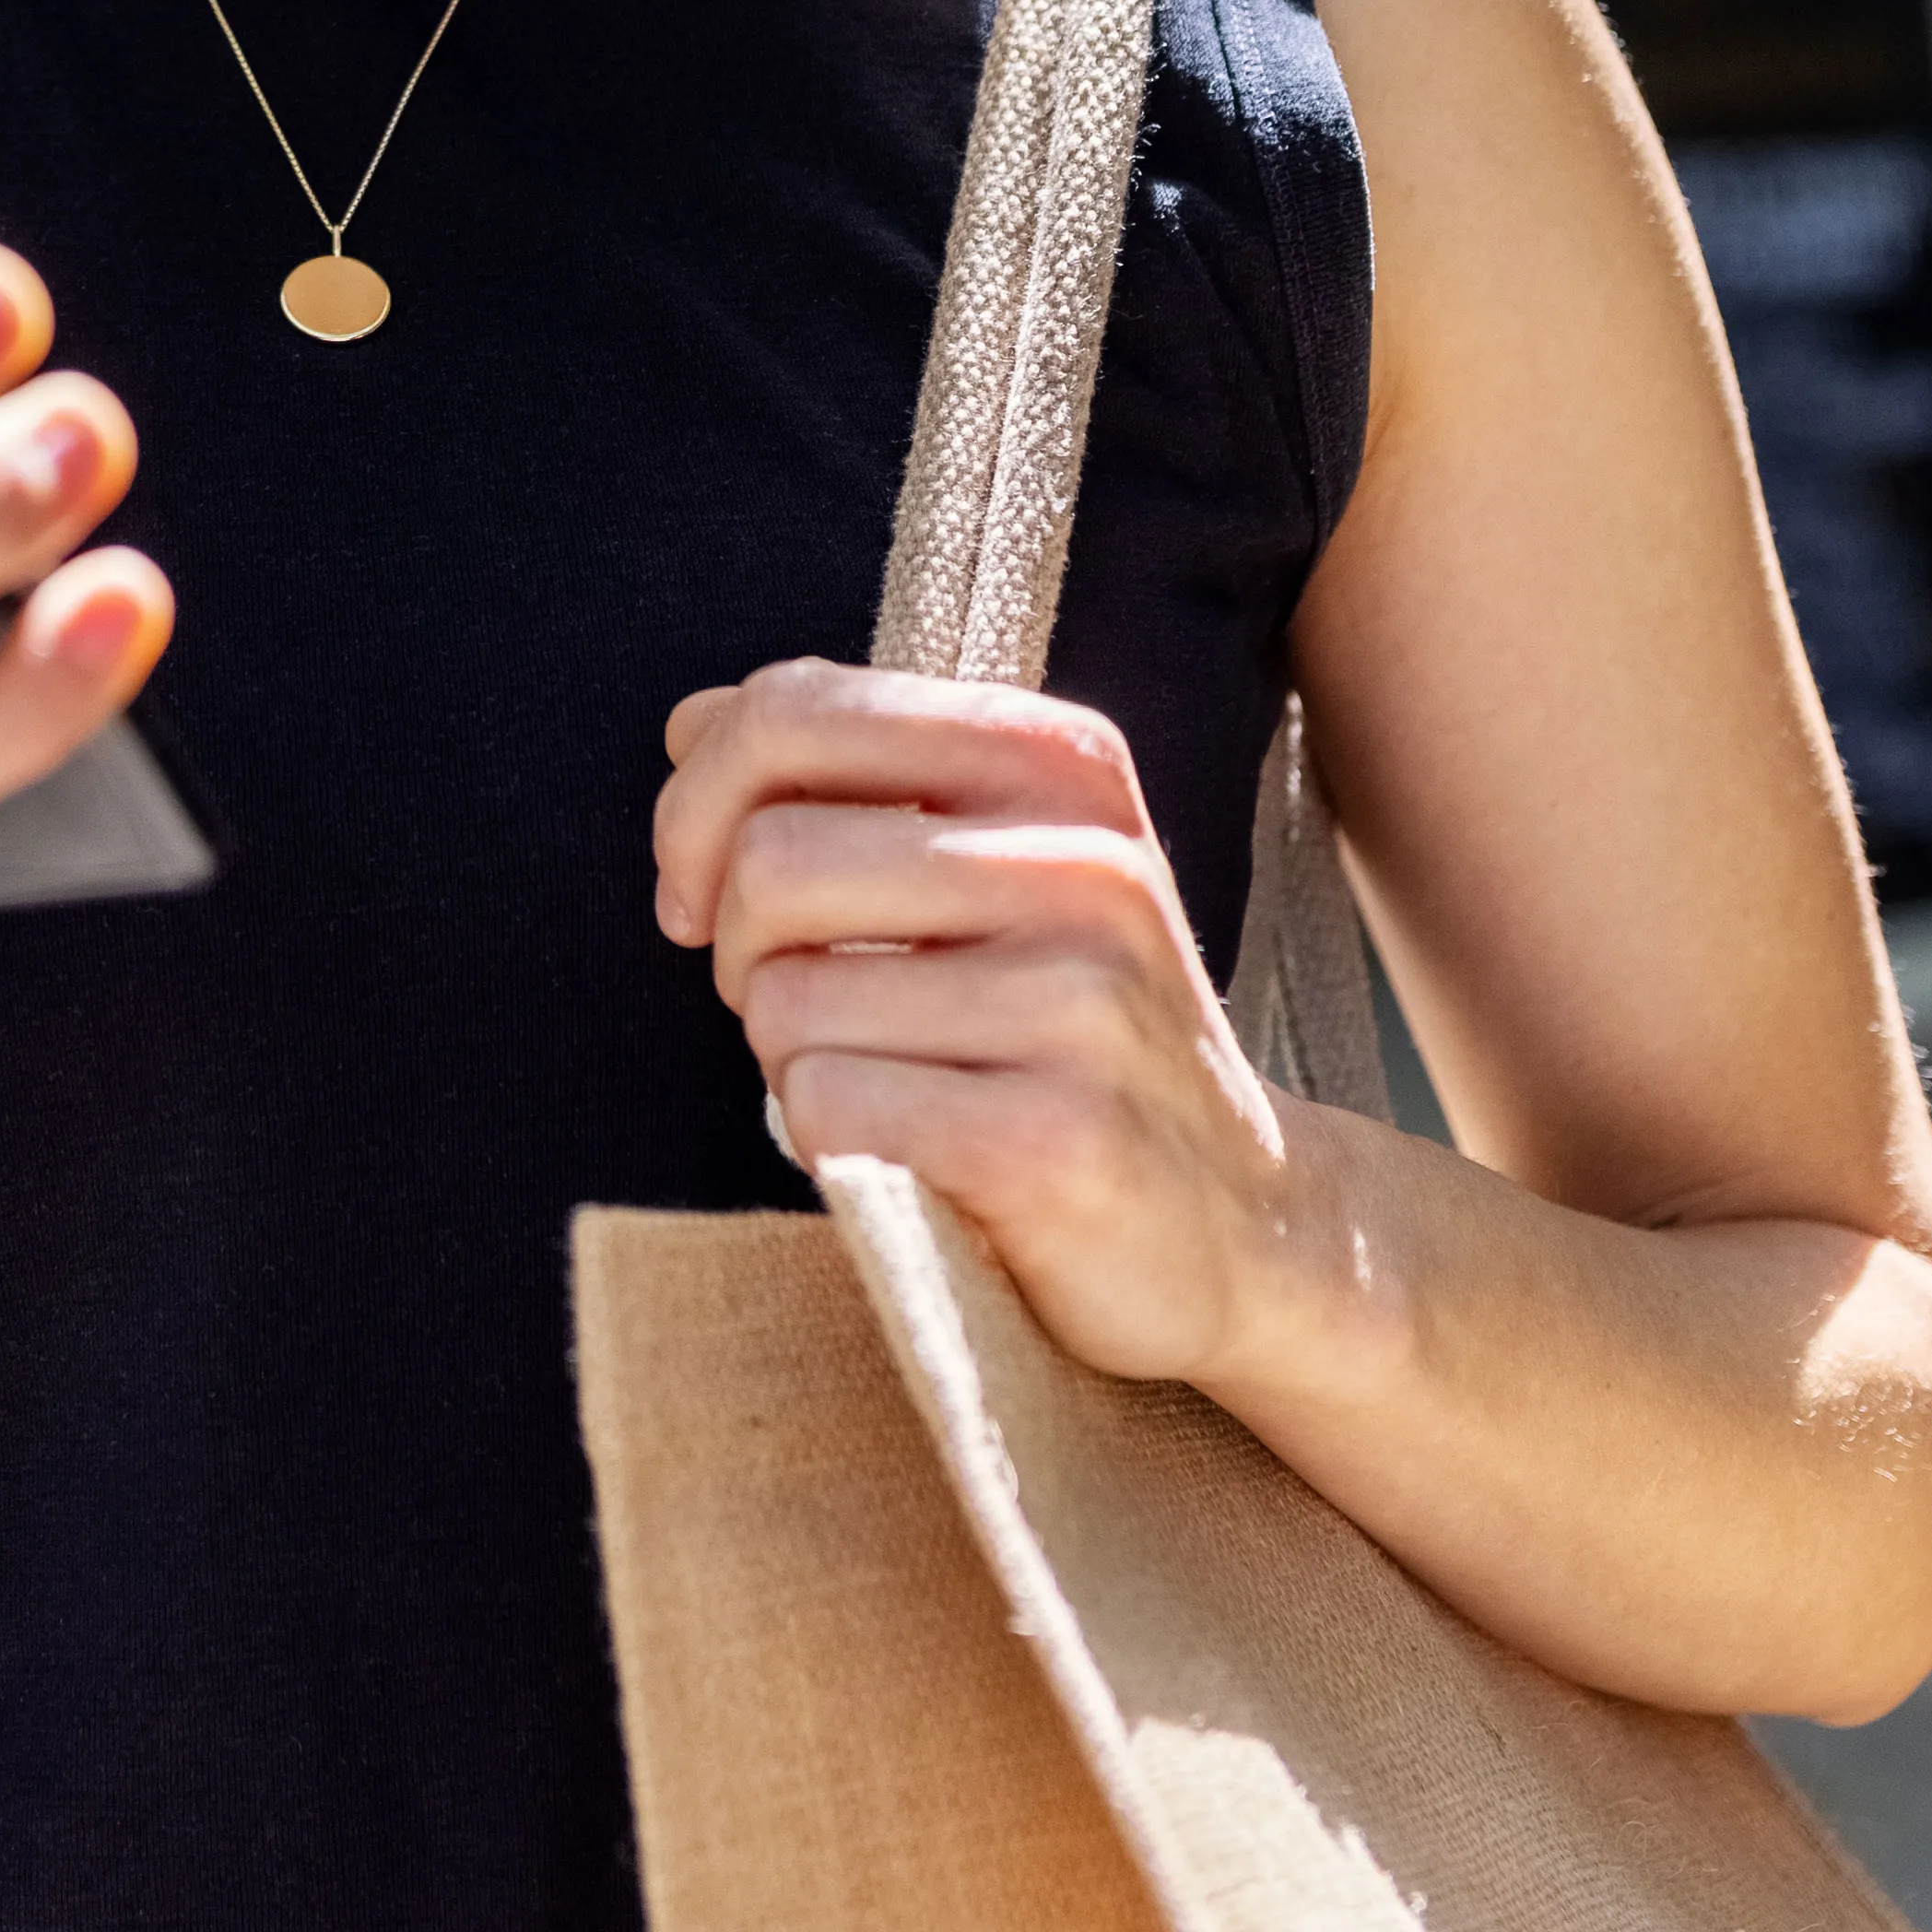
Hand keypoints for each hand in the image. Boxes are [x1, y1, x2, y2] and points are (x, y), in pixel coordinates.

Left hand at [652, 658, 1349, 1389]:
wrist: (1240, 1219)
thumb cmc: (1065, 1031)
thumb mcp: (993, 866)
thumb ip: (849, 779)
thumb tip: (691, 722)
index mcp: (1060, 763)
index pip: (793, 712)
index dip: (696, 807)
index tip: (700, 891)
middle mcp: (1086, 862)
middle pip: (769, 862)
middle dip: (736, 952)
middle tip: (798, 1008)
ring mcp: (1083, 1002)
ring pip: (783, 998)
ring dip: (787, 1060)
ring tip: (884, 1083)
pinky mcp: (1056, 1139)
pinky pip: (827, 1106)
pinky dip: (824, 1139)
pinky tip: (908, 1154)